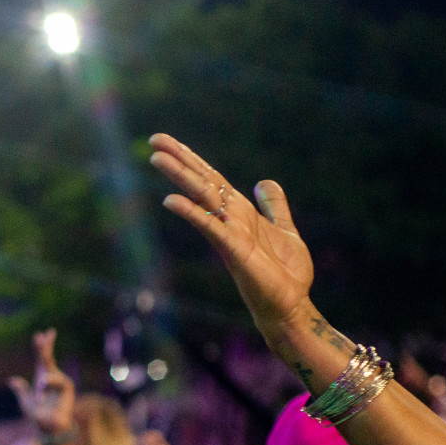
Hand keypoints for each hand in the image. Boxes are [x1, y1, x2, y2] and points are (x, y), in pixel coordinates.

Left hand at [7, 328, 74, 435]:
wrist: (47, 427)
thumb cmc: (37, 416)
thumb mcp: (25, 401)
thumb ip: (21, 390)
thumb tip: (12, 381)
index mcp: (42, 378)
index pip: (41, 359)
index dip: (40, 347)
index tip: (38, 334)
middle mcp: (52, 378)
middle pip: (49, 357)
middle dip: (48, 345)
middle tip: (48, 332)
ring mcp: (61, 382)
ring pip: (50, 370)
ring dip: (43, 380)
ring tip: (40, 392)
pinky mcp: (68, 388)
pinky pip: (59, 380)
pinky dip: (50, 384)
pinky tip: (44, 390)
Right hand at [148, 133, 315, 339]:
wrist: (291, 305)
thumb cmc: (287, 274)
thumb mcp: (284, 230)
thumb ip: (274, 206)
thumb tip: (265, 182)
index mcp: (240, 212)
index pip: (212, 178)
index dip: (192, 158)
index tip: (168, 142)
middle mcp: (230, 219)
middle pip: (201, 182)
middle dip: (179, 160)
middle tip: (154, 139)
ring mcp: (229, 234)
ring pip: (201, 198)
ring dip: (180, 178)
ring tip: (157, 158)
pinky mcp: (233, 250)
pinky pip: (210, 227)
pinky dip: (191, 213)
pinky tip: (171, 200)